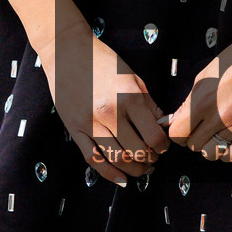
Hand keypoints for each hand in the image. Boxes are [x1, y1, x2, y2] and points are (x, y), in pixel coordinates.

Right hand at [41, 8, 167, 184]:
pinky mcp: (75, 129)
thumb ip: (150, 104)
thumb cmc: (103, 61)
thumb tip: (163, 127)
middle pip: (137, 152)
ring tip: (141, 168)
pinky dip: (109, 174)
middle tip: (153, 159)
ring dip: (134, 170)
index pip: (154, 136)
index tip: (163, 146)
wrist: (67, 51)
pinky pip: (93, 159)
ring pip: (117, 159)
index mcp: (129, 98)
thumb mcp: (133, 77)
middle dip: (150, 160)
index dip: (163, 147)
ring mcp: (90, 123)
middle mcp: (110, 113)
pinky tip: (122, 179)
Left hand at [164, 14, 231, 163]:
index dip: (177, 132)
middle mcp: (220, 117)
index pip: (178, 134)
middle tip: (199, 127)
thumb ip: (188, 102)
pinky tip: (227, 139)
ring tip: (214, 133)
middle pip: (193, 145)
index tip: (182, 127)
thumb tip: (173, 121)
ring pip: (212, 153)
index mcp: (203, 101)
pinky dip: (226, 151)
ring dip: (209, 145)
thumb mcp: (205, 76)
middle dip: (193, 137)